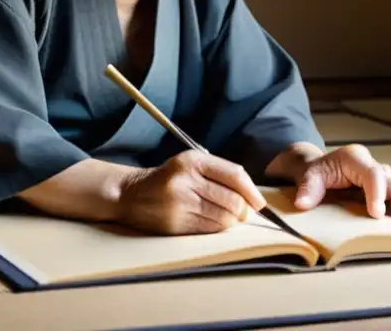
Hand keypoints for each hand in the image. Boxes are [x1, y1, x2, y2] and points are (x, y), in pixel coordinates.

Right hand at [117, 150, 267, 234]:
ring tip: (228, 219)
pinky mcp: (175, 222)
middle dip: (244, 211)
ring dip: (232, 222)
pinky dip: (218, 230)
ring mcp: (180, 202)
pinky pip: (209, 229)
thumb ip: (219, 174)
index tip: (260, 203)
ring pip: (223, 217)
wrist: (130, 193)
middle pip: (232, 199)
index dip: (252, 191)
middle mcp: (186, 179)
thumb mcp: (190, 165)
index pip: (234, 175)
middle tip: (243, 215)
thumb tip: (252, 198)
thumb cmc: (168, 179)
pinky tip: (214, 225)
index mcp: (193, 160)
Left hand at [289, 143, 390, 219]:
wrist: (320, 168)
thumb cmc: (315, 173)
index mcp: (354, 158)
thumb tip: (302, 203)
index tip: (376, 213)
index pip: (371, 173)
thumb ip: (307, 188)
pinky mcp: (386, 183)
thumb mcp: (308, 177)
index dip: (377, 192)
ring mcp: (381, 173)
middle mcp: (371, 163)